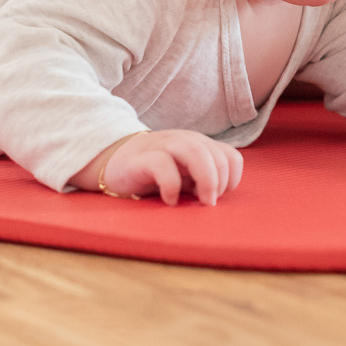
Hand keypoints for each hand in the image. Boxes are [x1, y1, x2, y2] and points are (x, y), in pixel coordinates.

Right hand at [84, 130, 242, 205]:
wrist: (114, 163)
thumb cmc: (155, 174)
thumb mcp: (185, 176)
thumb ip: (203, 181)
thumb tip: (220, 199)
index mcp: (198, 145)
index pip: (230, 156)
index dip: (231, 178)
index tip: (219, 197)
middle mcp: (184, 141)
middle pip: (216, 154)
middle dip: (219, 181)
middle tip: (209, 203)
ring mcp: (163, 146)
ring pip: (194, 151)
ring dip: (205, 179)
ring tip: (201, 201)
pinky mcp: (142, 158)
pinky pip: (162, 164)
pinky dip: (171, 185)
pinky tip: (170, 200)